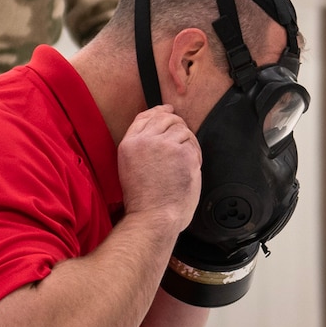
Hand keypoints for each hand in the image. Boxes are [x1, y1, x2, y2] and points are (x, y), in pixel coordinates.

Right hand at [118, 105, 200, 231]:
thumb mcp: (131, 168)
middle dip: (178, 124)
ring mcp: (165, 145)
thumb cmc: (144, 201)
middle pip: (166, 118)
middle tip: (184, 136)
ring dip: (188, 142)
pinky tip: (191, 168)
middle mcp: (145, 140)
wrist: (153, 216)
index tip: (167, 110)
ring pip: (183, 130)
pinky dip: (196, 154)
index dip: (158, 111)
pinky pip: (193, 145)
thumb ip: (142, 148)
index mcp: (129, 144)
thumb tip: (161, 135)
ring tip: (185, 161)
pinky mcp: (183, 153)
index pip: (145, 117)